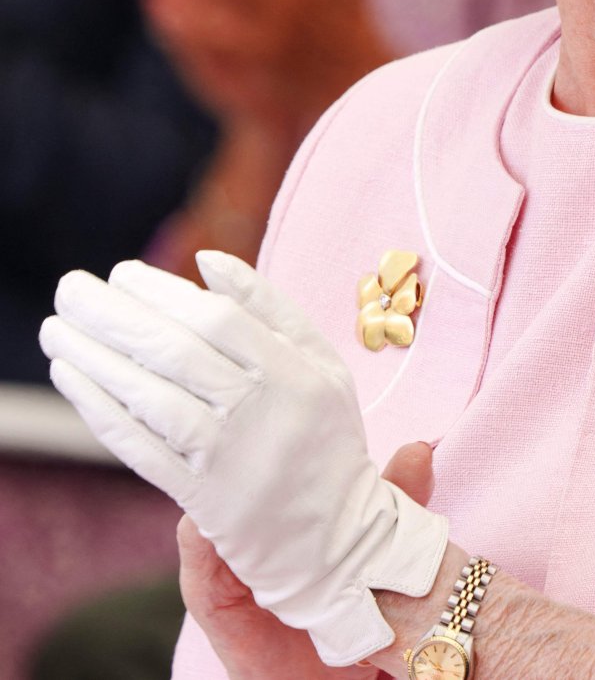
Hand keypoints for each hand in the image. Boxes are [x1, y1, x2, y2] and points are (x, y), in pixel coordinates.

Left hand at [40, 254, 447, 665]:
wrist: (334, 536)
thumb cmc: (323, 434)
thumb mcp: (322, 363)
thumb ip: (272, 309)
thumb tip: (207, 262)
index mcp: (296, 374)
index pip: (220, 322)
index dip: (166, 294)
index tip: (124, 273)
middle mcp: (262, 414)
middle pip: (177, 354)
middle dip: (114, 316)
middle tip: (70, 288)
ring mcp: (229, 459)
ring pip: (150, 399)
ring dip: (96, 359)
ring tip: (57, 327)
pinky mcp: (201, 498)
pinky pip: (140, 448)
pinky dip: (100, 409)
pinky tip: (72, 376)